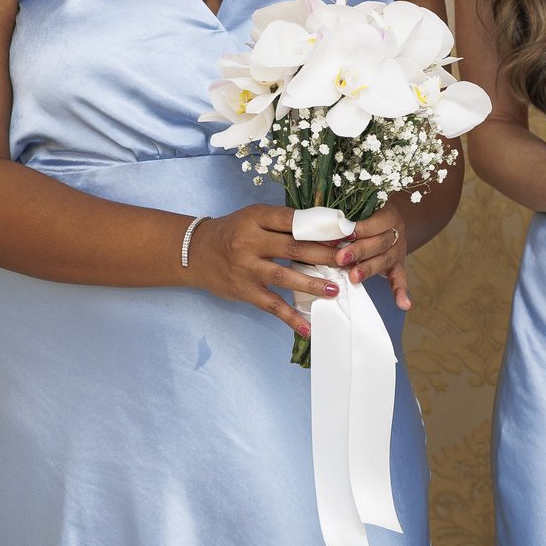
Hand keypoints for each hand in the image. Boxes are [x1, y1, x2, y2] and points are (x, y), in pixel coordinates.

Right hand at [184, 204, 349, 334]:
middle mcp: (250, 242)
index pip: (293, 220)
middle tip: (350, 260)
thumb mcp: (255, 217)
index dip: (320, 227)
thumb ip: (285, 221)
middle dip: (325, 254)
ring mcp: (246, 268)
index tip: (346, 234)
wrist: (195, 253)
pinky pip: (271, 305)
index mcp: (256, 218)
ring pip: (284, 276)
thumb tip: (328, 227)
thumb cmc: (234, 232)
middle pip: (294, 248)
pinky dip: (290, 318)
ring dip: (312, 284)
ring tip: (335, 289)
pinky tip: (307, 328)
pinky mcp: (244, 291)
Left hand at [333, 204, 413, 310]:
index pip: (374, 223)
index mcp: (387, 214)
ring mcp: (398, 250)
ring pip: (385, 260)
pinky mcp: (397, 265)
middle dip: (359, 251)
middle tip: (341, 258)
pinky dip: (401, 292)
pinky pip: (400, 279)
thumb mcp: (358, 209)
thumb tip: (319, 223)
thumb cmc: (364, 215)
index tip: (339, 234)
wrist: (386, 222)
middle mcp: (396, 233)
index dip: (358, 229)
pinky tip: (403, 304)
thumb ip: (343, 215)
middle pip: (380, 242)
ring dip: (369, 269)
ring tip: (354, 277)